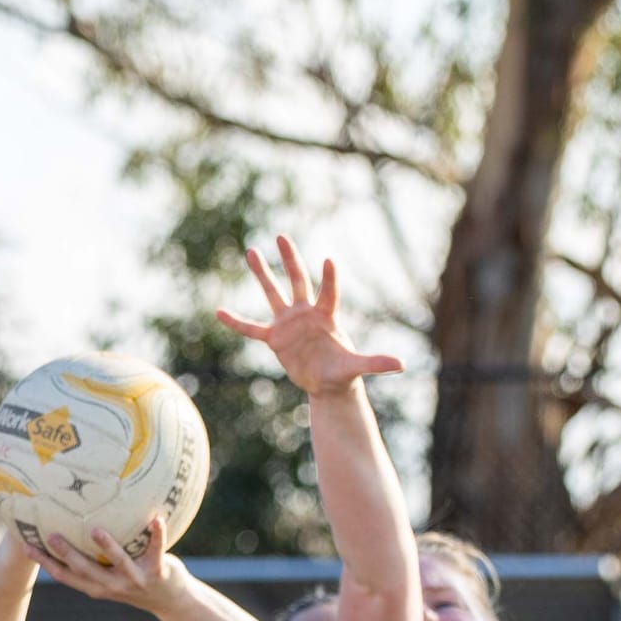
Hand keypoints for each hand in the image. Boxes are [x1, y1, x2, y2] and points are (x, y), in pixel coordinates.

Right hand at [37, 513, 185, 610]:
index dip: (45, 563)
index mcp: (98, 587)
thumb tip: (76, 526)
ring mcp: (135, 580)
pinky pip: (157, 550)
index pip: (66, 576)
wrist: (172, 601)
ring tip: (96, 531)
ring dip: (107, 547)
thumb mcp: (112, 575)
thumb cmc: (137, 580)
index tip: (26, 546)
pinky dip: (157, 535)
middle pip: (85, 570)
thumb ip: (96, 560)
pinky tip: (156, 518)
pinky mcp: (157, 572)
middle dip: (67, 554)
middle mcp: (113, 586)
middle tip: (52, 535)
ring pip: (118, 563)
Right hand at [218, 233, 403, 396]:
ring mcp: (289, 324)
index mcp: (327, 317)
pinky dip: (237, 322)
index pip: (329, 292)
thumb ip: (376, 363)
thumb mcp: (358, 368)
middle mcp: (307, 313)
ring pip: (273, 294)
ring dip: (263, 274)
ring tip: (251, 251)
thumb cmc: (344, 372)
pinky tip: (219, 312)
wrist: (328, 384)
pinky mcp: (276, 339)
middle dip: (290, 259)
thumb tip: (401, 365)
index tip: (328, 260)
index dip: (329, 278)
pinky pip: (252, 329)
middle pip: (298, 280)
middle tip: (282, 236)